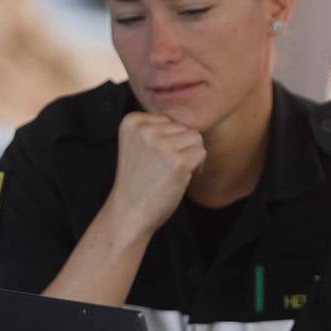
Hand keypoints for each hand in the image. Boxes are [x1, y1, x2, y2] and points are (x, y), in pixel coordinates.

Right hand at [104, 111, 205, 237]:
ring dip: (191, 155)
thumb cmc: (138, 180)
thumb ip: (157, 128)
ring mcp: (161, 144)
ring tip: (174, 172)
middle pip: (183, 127)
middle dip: (182, 147)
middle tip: (166, 168)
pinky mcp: (177, 161)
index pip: (168, 120)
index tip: (158, 158)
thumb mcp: (139, 144)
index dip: (170, 140)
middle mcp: (145, 129)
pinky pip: (201, 152)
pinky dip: (198, 166)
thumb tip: (191, 118)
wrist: (129, 212)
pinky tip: (182, 177)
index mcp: (132, 120)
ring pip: (196, 137)